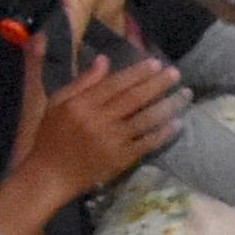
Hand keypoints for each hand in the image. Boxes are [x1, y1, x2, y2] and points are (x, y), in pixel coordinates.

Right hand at [7, 36, 186, 203]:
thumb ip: (82, 82)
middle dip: (158, 84)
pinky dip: (162, 133)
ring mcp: (112, 142)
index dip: (138, 73)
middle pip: (134, 99)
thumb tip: (105, 59)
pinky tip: (176, 123)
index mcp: (82, 105)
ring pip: (146, 120)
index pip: (116, 84)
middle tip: (175, 73)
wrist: (49, 175)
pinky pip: (146, 143)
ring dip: (168, 106)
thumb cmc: (51, 137)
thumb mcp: (57, 104)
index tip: (156, 63)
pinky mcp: (120, 159)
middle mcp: (99, 121)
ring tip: (185, 94)